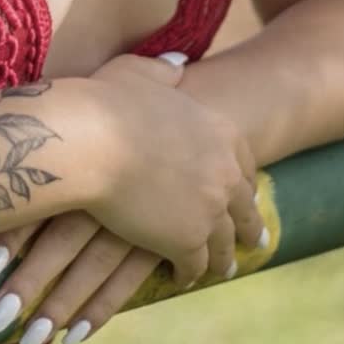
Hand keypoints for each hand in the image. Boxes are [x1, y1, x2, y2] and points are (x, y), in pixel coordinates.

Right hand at [0, 52, 266, 343]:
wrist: (89, 139)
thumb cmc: (105, 102)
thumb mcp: (140, 73)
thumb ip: (165, 71)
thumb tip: (179, 65)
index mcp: (220, 132)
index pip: (244, 164)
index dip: (243, 182)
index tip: (246, 195)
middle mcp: (224, 172)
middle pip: (244, 207)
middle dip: (249, 226)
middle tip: (254, 242)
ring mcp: (208, 209)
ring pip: (224, 243)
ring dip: (224, 259)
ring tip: (223, 271)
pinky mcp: (184, 240)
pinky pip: (195, 265)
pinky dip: (190, 273)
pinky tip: (182, 278)